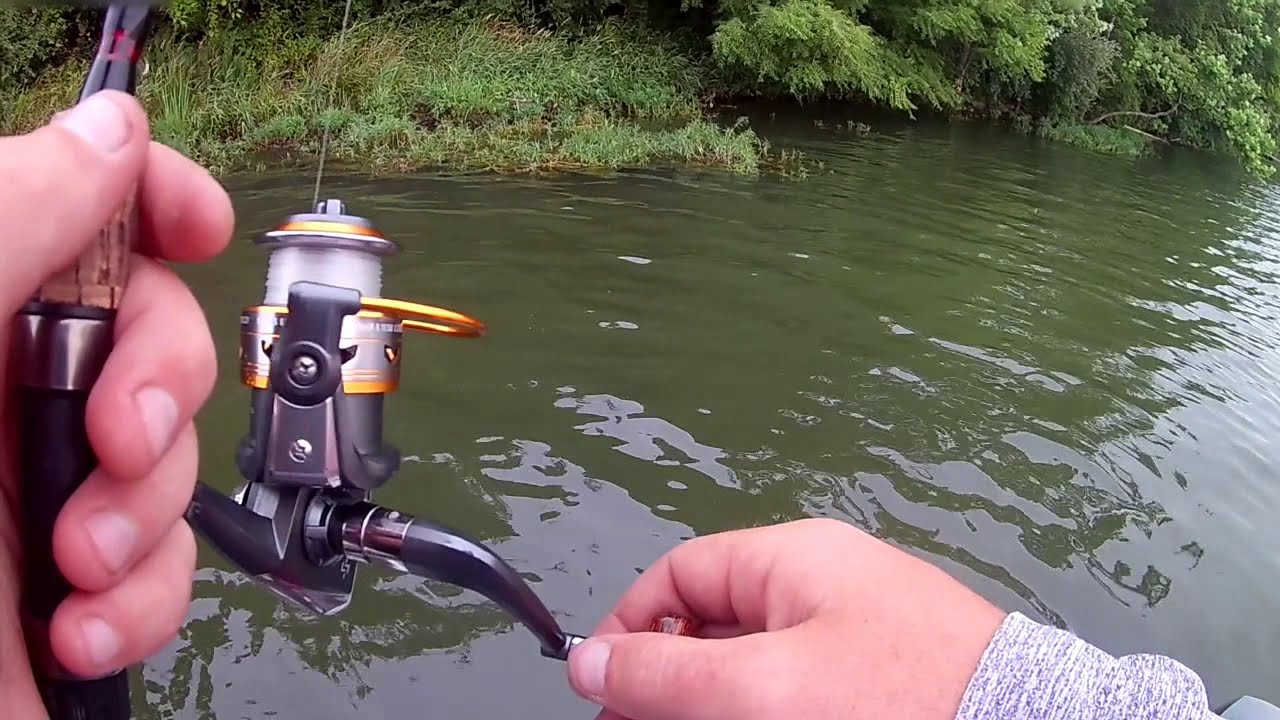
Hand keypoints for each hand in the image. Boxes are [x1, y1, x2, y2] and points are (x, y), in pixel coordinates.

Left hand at [0, 91, 231, 712]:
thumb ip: (5, 216)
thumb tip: (116, 132)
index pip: (80, 207)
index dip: (152, 197)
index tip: (194, 227)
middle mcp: (1, 385)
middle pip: (159, 327)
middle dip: (163, 383)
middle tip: (117, 437)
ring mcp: (44, 483)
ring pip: (179, 452)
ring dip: (146, 513)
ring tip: (74, 566)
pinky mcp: (78, 582)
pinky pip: (170, 564)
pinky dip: (147, 600)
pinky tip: (78, 626)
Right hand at [566, 518, 1008, 719]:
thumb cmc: (888, 700)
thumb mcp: (760, 687)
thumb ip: (665, 673)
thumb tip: (582, 659)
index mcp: (791, 558)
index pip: (681, 574)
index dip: (631, 629)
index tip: (602, 693)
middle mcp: (822, 584)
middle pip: (715, 622)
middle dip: (669, 680)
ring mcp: (858, 632)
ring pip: (757, 663)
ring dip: (715, 700)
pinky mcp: (885, 676)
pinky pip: (800, 687)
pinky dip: (764, 707)